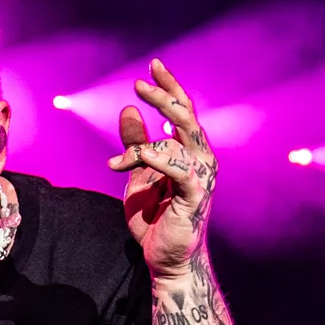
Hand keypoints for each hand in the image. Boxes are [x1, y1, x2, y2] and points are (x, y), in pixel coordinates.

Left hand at [108, 58, 214, 279]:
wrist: (164, 259)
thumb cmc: (154, 219)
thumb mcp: (138, 176)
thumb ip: (135, 145)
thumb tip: (128, 111)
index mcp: (188, 152)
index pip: (183, 112)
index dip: (170, 88)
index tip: (153, 66)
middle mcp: (200, 159)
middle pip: (186, 118)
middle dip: (165, 97)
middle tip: (140, 84)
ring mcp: (200, 177)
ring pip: (181, 140)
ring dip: (148, 138)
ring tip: (124, 143)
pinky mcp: (195, 196)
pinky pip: (180, 170)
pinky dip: (161, 159)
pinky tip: (141, 155)